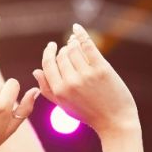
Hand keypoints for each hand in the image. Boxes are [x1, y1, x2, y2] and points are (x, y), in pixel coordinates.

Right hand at [34, 24, 139, 138]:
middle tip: (70, 49)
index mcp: (59, 91)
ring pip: (73, 49)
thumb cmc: (90, 115)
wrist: (116, 123)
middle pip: (62, 56)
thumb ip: (49, 90)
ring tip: (75, 42)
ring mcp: (86, 75)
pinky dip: (81, 34)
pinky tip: (77, 28)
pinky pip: (87, 45)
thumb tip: (35, 71)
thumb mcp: (65, 106)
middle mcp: (71, 82)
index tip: (52, 46)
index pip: (48, 64)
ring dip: (73, 43)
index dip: (49, 53)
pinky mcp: (102, 69)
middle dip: (64, 50)